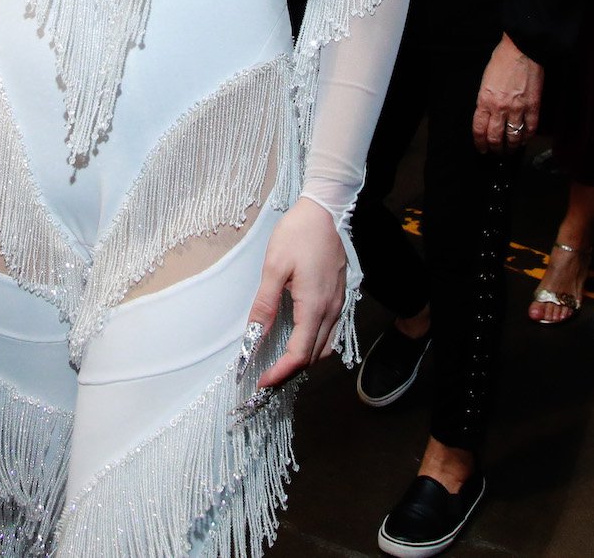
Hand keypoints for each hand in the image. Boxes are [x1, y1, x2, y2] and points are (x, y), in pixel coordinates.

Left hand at [246, 198, 346, 389]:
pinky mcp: (339, 297)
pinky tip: (298, 340)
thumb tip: (254, 334)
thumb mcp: (274, 267)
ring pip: (324, 347)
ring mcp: (338, 304)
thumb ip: (265, 303)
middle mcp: (331, 310)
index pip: (299, 354)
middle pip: (313, 356)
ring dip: (303, 360)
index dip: (280, 373)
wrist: (325, 210)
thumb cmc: (297, 234)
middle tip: (265, 377)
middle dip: (290, 372)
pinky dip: (314, 345)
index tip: (260, 382)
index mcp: (314, 306)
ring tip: (278, 363)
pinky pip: (330, 332)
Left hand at [471, 34, 542, 152]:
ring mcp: (518, 109)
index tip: (481, 148)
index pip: (479, 129)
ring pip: (513, 136)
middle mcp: (499, 108)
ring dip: (511, 146)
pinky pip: (530, 128)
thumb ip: (485, 99)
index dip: (480, 143)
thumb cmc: (502, 60)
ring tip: (510, 149)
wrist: (522, 50)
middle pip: (495, 137)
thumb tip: (487, 114)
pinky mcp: (533, 106)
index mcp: (484, 100)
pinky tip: (524, 140)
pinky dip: (527, 137)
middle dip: (494, 148)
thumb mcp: (485, 80)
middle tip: (496, 152)